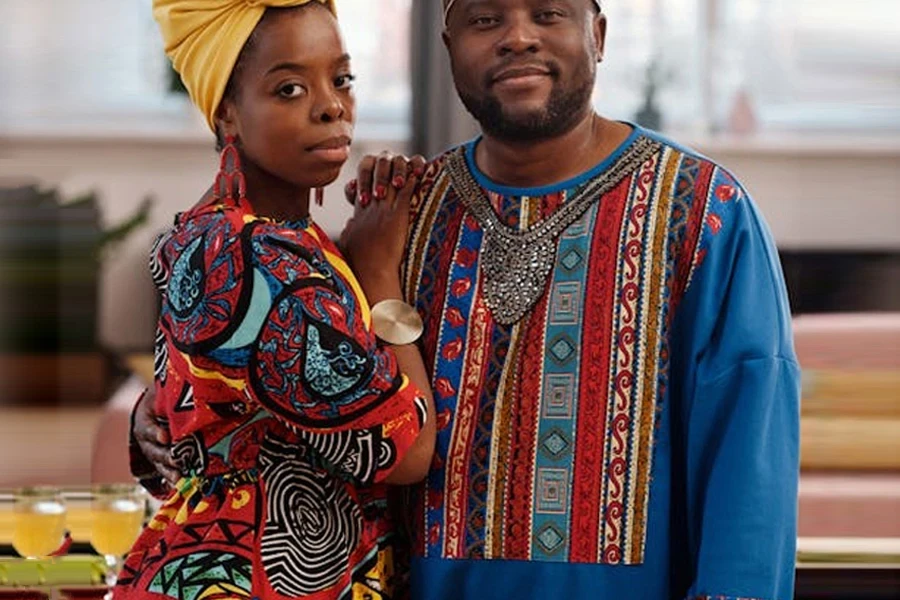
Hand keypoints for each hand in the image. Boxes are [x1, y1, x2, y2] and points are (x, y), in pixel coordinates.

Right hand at [132, 387, 180, 484]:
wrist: (161, 407)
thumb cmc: (167, 398)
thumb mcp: (167, 395)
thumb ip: (176, 399)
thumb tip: (196, 396)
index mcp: (144, 420)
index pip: (148, 428)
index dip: (156, 433)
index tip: (165, 437)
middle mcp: (146, 439)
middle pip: (154, 450)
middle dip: (166, 456)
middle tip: (177, 459)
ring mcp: (153, 452)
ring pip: (159, 464)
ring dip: (170, 471)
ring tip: (179, 478)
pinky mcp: (162, 461)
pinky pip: (166, 471)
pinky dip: (173, 478)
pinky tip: (181, 485)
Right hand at [340, 154, 422, 300]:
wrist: (371, 273)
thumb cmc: (360, 266)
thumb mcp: (347, 245)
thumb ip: (349, 232)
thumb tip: (348, 225)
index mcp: (359, 216)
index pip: (363, 188)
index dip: (371, 179)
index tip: (379, 176)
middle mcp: (370, 209)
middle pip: (376, 179)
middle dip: (386, 169)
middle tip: (397, 164)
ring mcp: (384, 210)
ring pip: (391, 181)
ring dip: (401, 171)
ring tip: (410, 164)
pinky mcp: (397, 216)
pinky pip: (405, 191)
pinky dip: (412, 180)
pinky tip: (418, 172)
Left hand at [343, 151, 425, 207]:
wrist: (392, 214)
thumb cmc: (376, 207)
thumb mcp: (364, 203)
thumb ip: (353, 193)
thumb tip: (351, 186)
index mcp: (370, 166)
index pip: (365, 168)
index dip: (363, 183)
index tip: (364, 201)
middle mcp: (385, 161)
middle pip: (382, 162)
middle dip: (380, 178)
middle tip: (380, 195)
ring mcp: (401, 162)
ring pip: (399, 160)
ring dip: (398, 172)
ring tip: (398, 185)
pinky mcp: (417, 165)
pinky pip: (418, 160)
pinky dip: (417, 165)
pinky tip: (417, 174)